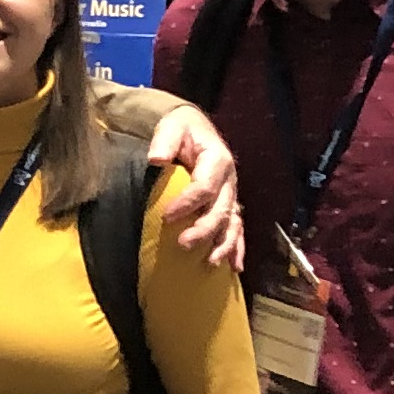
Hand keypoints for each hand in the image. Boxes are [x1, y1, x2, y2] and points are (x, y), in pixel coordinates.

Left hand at [144, 105, 246, 271]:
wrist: (194, 128)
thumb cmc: (181, 128)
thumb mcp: (172, 127)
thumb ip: (165, 141)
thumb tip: (156, 159)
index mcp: (217, 160)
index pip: (204, 187)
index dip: (187, 203)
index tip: (166, 216)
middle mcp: (229, 180)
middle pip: (221, 209)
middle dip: (204, 229)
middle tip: (183, 243)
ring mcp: (231, 194)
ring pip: (233, 223)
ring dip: (223, 244)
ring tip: (210, 263)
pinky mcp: (228, 204)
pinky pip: (236, 228)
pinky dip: (236, 247)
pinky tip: (235, 266)